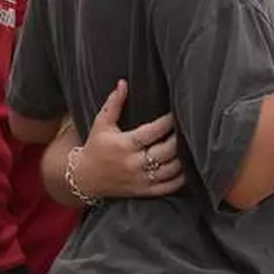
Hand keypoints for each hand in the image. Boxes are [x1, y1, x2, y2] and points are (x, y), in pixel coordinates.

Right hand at [73, 80, 184, 198]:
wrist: (83, 179)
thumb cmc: (95, 147)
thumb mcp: (101, 124)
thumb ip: (114, 103)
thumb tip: (123, 82)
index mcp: (124, 145)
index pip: (153, 132)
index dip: (168, 122)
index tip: (177, 114)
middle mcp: (133, 163)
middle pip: (166, 151)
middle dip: (180, 139)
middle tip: (188, 129)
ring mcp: (140, 180)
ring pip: (171, 169)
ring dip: (184, 158)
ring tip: (191, 146)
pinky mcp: (144, 191)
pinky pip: (169, 187)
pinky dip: (181, 178)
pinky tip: (187, 167)